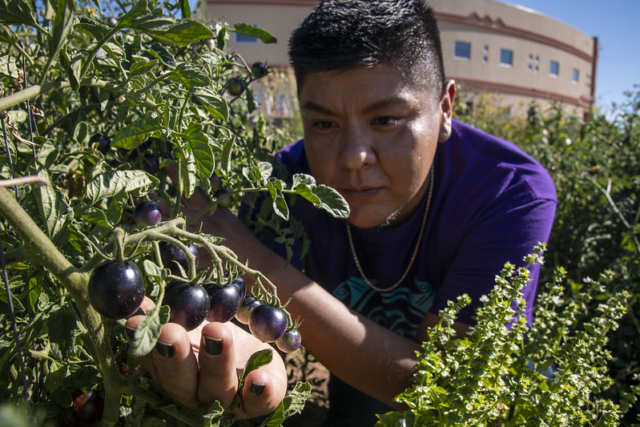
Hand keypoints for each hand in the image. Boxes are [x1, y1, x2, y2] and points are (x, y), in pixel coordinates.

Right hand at [125, 298, 287, 418]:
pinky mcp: (260, 400)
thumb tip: (136, 300)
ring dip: (216, 363)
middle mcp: (194, 392)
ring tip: (217, 332)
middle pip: (180, 382)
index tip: (135, 323)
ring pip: (217, 389)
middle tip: (171, 333)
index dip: (144, 346)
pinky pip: (259, 402)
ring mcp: (226, 399)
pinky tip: (258, 378)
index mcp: (170, 375)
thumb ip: (164, 317)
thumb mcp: (190, 323)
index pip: (152, 364)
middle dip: (174, 358)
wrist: (256, 355)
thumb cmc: (213, 337)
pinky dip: (259, 391)